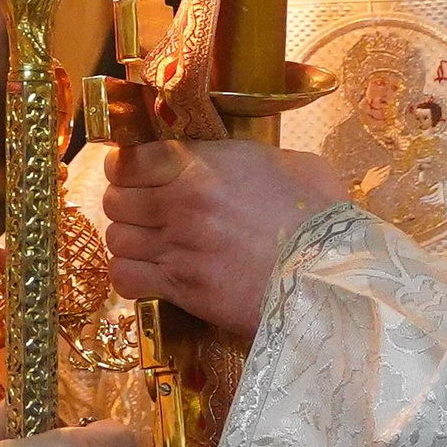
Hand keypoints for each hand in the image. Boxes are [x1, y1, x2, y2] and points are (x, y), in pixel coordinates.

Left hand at [100, 139, 348, 341]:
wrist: (331, 275)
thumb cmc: (320, 216)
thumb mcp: (290, 164)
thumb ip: (247, 158)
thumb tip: (234, 159)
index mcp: (201, 165)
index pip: (128, 161)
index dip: (124, 168)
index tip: (132, 174)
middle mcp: (180, 203)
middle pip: (115, 200)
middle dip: (126, 204)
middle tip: (144, 212)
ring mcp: (177, 247)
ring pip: (117, 239)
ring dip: (130, 240)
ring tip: (150, 244)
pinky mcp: (181, 288)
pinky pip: (125, 278)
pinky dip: (131, 275)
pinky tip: (150, 274)